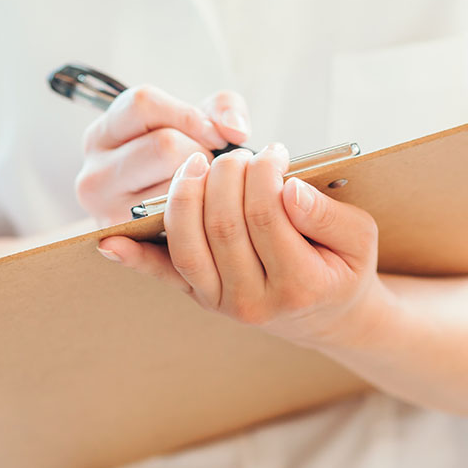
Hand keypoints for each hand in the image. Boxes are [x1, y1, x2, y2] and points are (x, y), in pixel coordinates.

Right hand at [75, 86, 250, 225]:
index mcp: (102, 134)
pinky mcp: (128, 243)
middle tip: (206, 168)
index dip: (188, 115)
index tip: (213, 135)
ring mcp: (104, 211)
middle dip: (199, 153)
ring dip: (202, 186)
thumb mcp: (195, 124)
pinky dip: (199, 216)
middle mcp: (93, 173)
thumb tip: (235, 130)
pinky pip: (177, 222)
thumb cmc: (180, 163)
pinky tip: (202, 214)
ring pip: (174, 185)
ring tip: (200, 190)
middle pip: (164, 146)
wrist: (165, 226)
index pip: (143, 104)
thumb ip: (222, 109)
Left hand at [97, 145, 384, 350]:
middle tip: (237, 153)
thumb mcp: (359, 240)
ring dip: (185, 195)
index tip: (273, 150)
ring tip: (198, 162)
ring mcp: (219, 302)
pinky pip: (163, 274)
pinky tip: (108, 241)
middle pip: (222, 224)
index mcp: (299, 285)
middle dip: (224, 176)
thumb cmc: (342, 267)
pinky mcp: (197, 296)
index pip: (266, 215)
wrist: (327, 317)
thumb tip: (289, 188)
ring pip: (188, 245)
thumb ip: (329, 215)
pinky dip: (134, 258)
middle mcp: (253, 302)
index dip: (263, 173)